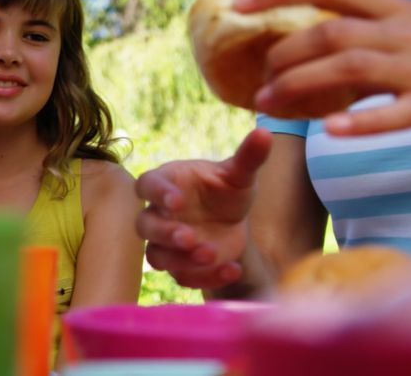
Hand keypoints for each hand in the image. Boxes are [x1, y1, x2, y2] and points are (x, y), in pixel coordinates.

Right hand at [135, 128, 271, 288]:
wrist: (232, 220)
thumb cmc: (226, 189)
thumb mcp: (239, 174)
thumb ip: (248, 157)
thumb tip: (265, 132)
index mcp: (166, 183)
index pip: (148, 185)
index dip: (158, 193)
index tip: (178, 200)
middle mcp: (158, 214)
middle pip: (145, 225)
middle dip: (166, 234)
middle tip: (190, 238)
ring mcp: (166, 243)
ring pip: (157, 256)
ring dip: (181, 260)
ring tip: (211, 253)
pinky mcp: (181, 266)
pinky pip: (183, 278)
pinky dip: (206, 278)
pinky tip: (233, 269)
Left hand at [236, 0, 410, 148]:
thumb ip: (363, 40)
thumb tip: (302, 48)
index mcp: (397, 12)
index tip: (239, 1)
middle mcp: (406, 34)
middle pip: (331, 32)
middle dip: (283, 53)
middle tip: (255, 81)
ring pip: (351, 68)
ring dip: (300, 85)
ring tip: (267, 106)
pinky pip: (394, 113)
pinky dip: (360, 121)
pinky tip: (329, 130)